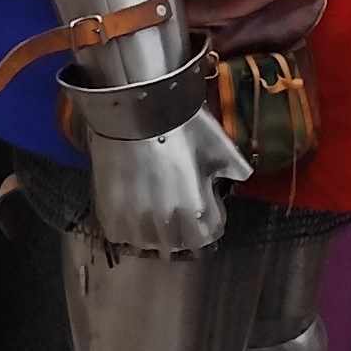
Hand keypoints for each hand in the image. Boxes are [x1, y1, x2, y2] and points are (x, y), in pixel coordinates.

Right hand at [87, 102, 248, 256]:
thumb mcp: (218, 143)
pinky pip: (121, 233)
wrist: (134, 106)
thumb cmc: (180, 123)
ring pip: (148, 242)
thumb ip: (234, 168)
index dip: (210, 217)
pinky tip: (130, 207)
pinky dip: (127, 225)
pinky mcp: (110, 211)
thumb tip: (239, 179)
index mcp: (196, 209)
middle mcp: (167, 223)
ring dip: (153, 231)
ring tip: (152, 208)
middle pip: (178, 244)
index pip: (209, 235)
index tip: (206, 202)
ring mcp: (135, 220)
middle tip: (178, 205)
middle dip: (182, 228)